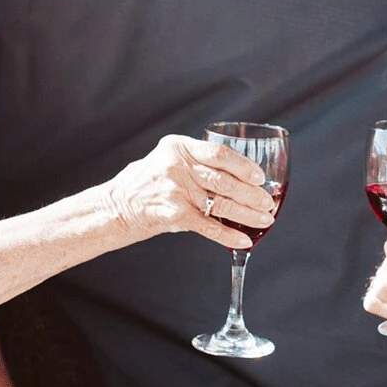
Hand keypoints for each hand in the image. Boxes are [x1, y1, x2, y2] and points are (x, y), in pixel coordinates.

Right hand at [104, 135, 274, 247]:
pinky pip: (209, 226)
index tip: (260, 177)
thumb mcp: (169, 158)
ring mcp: (176, 191)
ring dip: (247, 215)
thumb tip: (242, 174)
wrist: (117, 206)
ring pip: (221, 204)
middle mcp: (177, 166)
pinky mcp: (175, 215)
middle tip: (268, 203)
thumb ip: (198, 160)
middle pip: (224, 181)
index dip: (244, 166)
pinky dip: (228, 235)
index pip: (219, 154)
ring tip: (265, 220)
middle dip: (251, 194)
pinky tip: (244, 239)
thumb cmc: (148, 182)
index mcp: (179, 147)